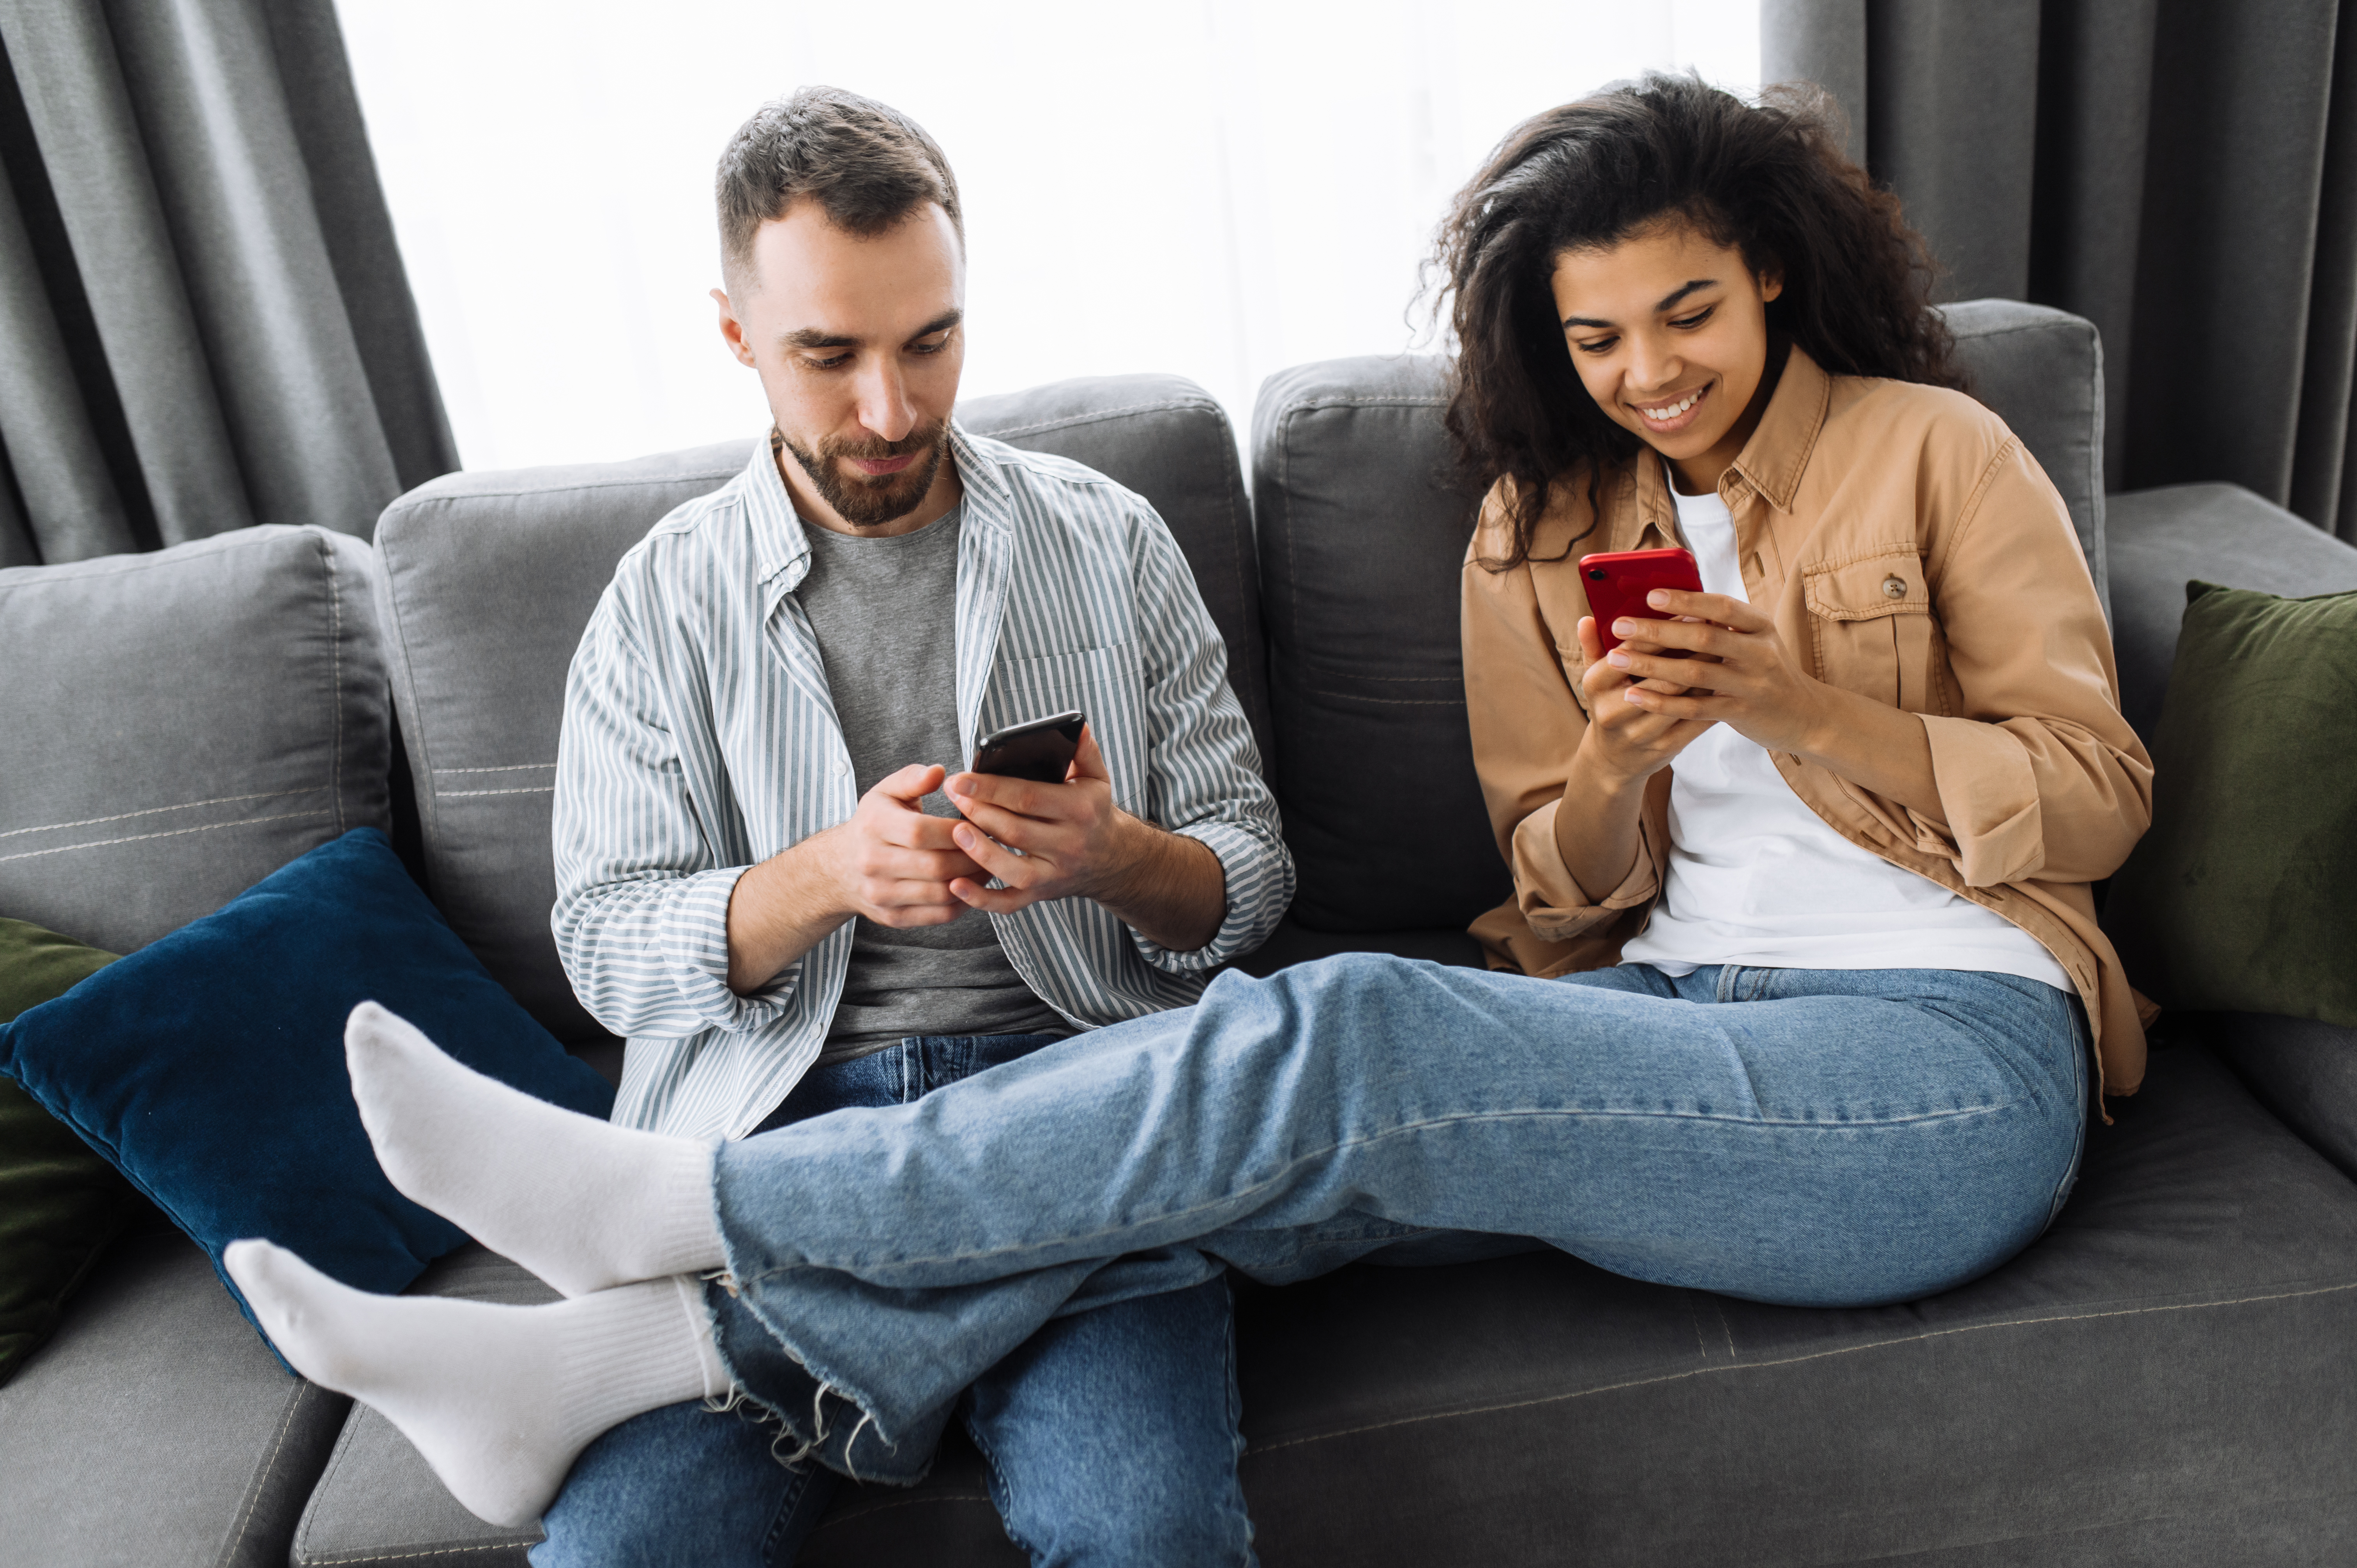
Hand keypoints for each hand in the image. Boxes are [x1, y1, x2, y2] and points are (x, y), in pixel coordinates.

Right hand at [813, 763, 987, 928]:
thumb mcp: (886, 793)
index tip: (980, 824)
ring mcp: (881, 894)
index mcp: (873, 826)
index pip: (921, 831)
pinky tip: (974, 886)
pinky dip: (963, 902)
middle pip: (935, 865)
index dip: (957, 830)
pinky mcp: (893, 917)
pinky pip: (938, 915)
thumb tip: (939, 772)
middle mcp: (872, 863)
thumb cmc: (873, 824)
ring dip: (973, 881)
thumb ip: (913, 778)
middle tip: (994, 847)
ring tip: (989, 865)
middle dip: (972, 856)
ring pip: (941, 893)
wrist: (840, 868)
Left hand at [942, 727, 1141, 913]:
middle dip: (979, 811)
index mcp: (1080, 811)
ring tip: (955, 830)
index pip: (1030, 797)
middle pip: (1015, 830)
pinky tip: (956, 884)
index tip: (961, 778)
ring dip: (979, 852)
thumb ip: (1084, 751)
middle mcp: (1069, 845)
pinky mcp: (1041, 894)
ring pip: (1012, 869)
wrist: (1112, 859)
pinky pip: (1009, 903)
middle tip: (952, 795)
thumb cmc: (1094, 811)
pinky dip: (981, 899)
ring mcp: (1054, 874)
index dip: (992, 788)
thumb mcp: (1097, 779)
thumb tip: (1075, 725)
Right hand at [1573, 610, 1716, 786]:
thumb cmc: (1609, 706)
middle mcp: (1614, 711)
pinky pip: (1695, 721)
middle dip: (1693, 651)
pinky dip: (1713, 701)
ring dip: (1706, 675)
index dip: (1662, 631)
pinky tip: (1727, 682)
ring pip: (1682, 699)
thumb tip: (1587, 618)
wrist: (1613, 761)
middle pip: (1662, 676)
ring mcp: (1640, 733)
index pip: (1631, 652)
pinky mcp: (1664, 748)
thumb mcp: (1595, 678)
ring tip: (1726, 652)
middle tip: (1718, 629)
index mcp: (1595, 686)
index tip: (1689, 611)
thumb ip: (1592, 647)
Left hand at [1605, 589, 1831, 755]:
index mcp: (1760, 626)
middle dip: (1658, 630)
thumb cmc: (1767, 670)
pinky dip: (1662, 701)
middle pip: (1704, 637)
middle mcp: (1759, 653)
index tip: (1651, 594)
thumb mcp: (1754, 640)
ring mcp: (1751, 685)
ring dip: (1652, 664)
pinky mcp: (1741, 713)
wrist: (1805, 715)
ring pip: (1695, 673)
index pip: (1723, 606)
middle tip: (1619, 625)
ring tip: (1616, 657)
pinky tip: (1634, 695)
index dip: (1687, 599)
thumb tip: (1671, 603)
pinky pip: (1695, 708)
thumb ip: (1722, 624)